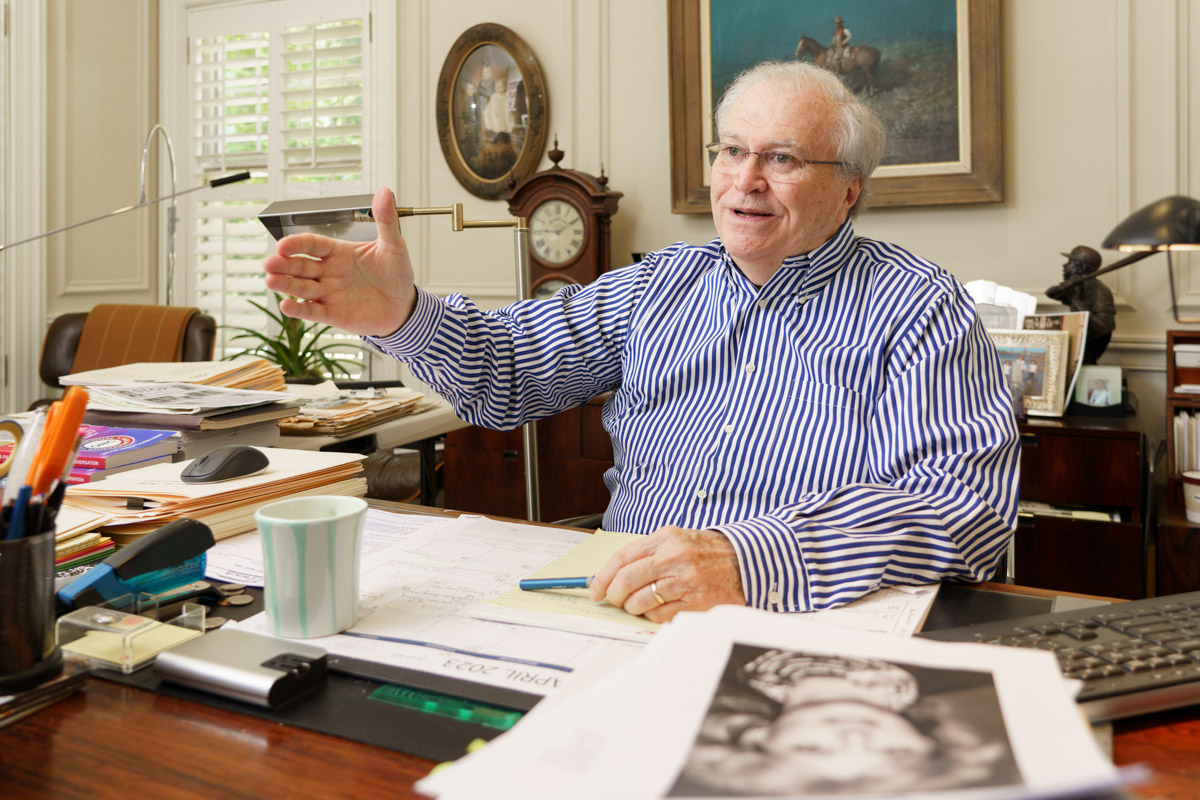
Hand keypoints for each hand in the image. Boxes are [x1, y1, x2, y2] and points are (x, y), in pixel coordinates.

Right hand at [263, 187, 416, 336]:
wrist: (404, 305)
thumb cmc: (396, 274)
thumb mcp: (393, 245)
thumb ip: (385, 220)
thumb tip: (384, 192)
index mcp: (338, 252)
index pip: (312, 245)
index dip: (297, 244)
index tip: (283, 245)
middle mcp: (329, 272)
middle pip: (300, 266)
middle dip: (283, 264)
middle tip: (269, 263)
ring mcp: (329, 293)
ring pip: (302, 288)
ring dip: (285, 285)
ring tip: (270, 281)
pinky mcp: (333, 314)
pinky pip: (313, 312)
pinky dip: (299, 310)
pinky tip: (286, 306)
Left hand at [588, 526, 745, 622]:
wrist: (744, 560)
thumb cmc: (705, 551)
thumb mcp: (675, 539)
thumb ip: (646, 553)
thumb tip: (613, 575)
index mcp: (665, 539)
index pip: (622, 558)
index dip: (603, 576)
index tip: (596, 589)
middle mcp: (674, 558)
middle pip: (627, 581)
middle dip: (614, 595)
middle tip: (614, 600)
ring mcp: (686, 581)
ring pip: (641, 602)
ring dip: (633, 607)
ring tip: (638, 604)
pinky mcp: (696, 603)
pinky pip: (660, 616)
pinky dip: (652, 615)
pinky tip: (658, 609)